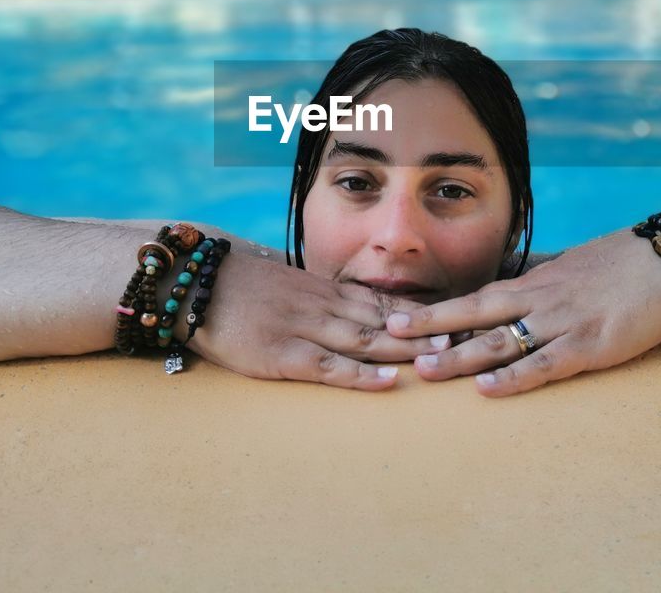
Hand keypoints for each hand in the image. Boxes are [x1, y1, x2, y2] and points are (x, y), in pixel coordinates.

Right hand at [185, 253, 450, 390]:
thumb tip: (346, 305)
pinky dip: (361, 374)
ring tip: (442, 356)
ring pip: (366, 338)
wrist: (194, 280)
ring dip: (405, 347)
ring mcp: (303, 329)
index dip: (419, 310)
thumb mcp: (285, 284)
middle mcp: (321, 305)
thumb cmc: (238, 286)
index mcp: (322, 290)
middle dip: (425, 328)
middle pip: (384, 318)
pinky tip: (388, 380)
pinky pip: (328, 366)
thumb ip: (316, 296)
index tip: (454, 316)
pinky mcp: (281, 355)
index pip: (380, 300)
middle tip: (466, 336)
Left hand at [385, 233, 660, 395]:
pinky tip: (488, 389)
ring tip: (426, 369)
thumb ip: (541, 274)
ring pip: (502, 341)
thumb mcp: (573, 263)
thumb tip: (514, 277)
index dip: (440, 310)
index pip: (478, 298)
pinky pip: (545, 364)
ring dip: (461, 357)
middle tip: (390, 336)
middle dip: (432, 326)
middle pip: (476, 314)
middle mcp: (540, 300)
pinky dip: (514, 378)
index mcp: (535, 282)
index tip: (403, 317)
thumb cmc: (624, 262)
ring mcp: (563, 322)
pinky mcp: (590, 344)